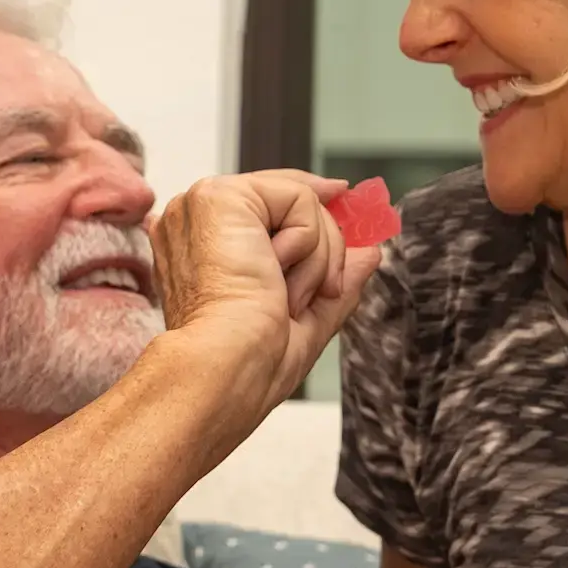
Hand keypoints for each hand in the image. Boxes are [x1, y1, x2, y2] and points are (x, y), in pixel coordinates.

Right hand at [149, 172, 383, 419]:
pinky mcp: (221, 197)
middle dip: (326, 247)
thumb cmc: (249, 363)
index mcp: (204, 247)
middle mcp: (197, 220)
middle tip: (325, 291)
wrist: (226, 369)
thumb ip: (337, 279)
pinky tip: (278, 279)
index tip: (344, 198)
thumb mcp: (308, 319)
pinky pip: (300, 199)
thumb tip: (370, 253)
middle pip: (289, 199)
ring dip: (318, 259)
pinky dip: (309, 246)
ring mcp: (204, 204)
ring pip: (301, 200)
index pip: (266, 206)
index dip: (310, 204)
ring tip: (289, 299)